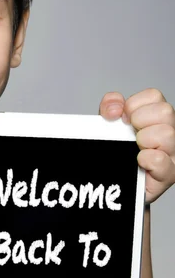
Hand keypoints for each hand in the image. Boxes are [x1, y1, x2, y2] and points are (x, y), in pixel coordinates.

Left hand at [99, 88, 174, 203]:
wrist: (114, 182)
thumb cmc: (117, 151)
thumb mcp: (109, 123)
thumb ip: (110, 106)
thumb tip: (114, 109)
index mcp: (158, 116)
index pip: (154, 96)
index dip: (133, 105)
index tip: (123, 119)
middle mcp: (170, 132)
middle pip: (165, 111)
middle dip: (139, 120)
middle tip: (130, 134)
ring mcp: (173, 153)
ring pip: (167, 134)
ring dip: (143, 139)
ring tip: (135, 148)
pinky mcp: (169, 174)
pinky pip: (161, 160)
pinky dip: (147, 159)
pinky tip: (139, 161)